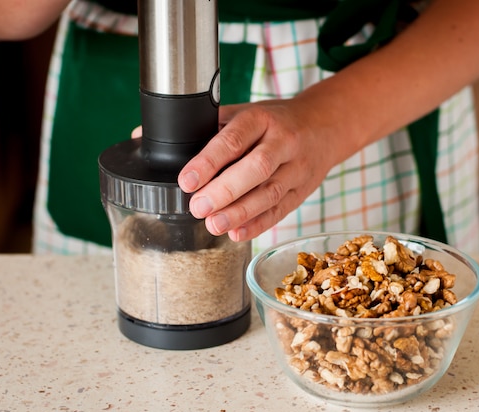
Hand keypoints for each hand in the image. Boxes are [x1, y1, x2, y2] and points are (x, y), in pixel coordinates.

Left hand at [177, 99, 340, 241]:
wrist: (323, 126)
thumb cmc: (275, 121)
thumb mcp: (246, 111)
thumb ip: (211, 126)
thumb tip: (154, 140)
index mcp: (262, 118)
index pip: (234, 140)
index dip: (209, 161)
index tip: (187, 180)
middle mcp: (284, 142)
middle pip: (257, 168)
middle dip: (225, 191)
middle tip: (198, 207)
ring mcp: (297, 168)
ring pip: (270, 193)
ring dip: (241, 213)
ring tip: (214, 225)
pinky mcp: (302, 191)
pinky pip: (281, 210)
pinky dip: (258, 224)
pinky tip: (237, 233)